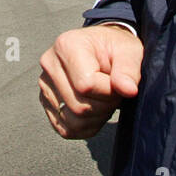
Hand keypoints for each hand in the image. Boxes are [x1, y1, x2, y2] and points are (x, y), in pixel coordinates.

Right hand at [39, 24, 142, 138]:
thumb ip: (128, 70)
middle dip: (104, 106)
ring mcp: (45, 85)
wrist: (102, 49)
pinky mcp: (47, 103)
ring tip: (104, 99)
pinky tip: (95, 109)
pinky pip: (67, 129)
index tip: (119, 83)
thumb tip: (129, 90)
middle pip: (78, 106)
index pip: (86, 85)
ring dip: (96, 118)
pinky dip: (86, 126)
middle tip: (114, 92)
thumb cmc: (115, 49)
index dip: (109, 92)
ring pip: (72, 121)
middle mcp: (50, 65)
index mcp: (67, 46)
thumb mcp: (129, 51)